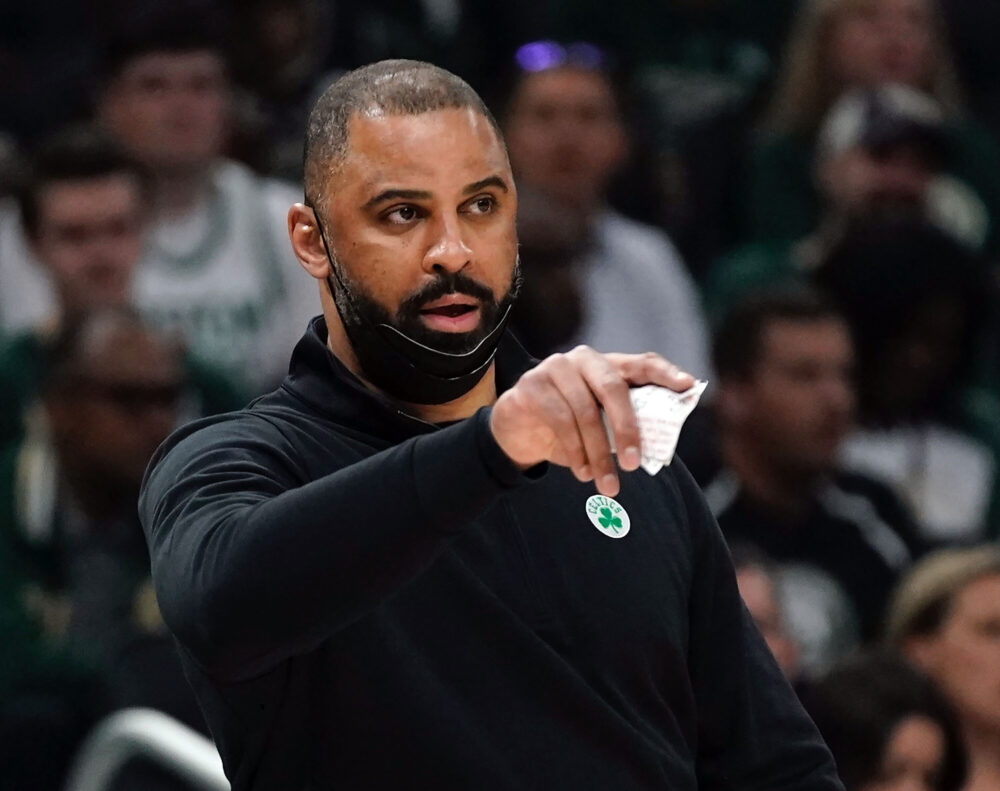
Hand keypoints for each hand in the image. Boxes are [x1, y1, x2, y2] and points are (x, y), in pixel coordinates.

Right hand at [490, 346, 694, 495]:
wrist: (519, 429)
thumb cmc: (571, 427)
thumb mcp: (601, 424)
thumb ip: (626, 423)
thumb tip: (662, 443)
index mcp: (608, 364)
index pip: (642, 363)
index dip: (666, 373)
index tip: (688, 386)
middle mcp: (583, 359)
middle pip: (613, 388)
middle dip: (627, 429)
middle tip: (634, 464)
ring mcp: (555, 368)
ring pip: (585, 412)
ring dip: (598, 454)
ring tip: (607, 484)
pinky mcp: (531, 385)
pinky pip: (559, 420)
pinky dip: (574, 452)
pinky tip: (582, 472)